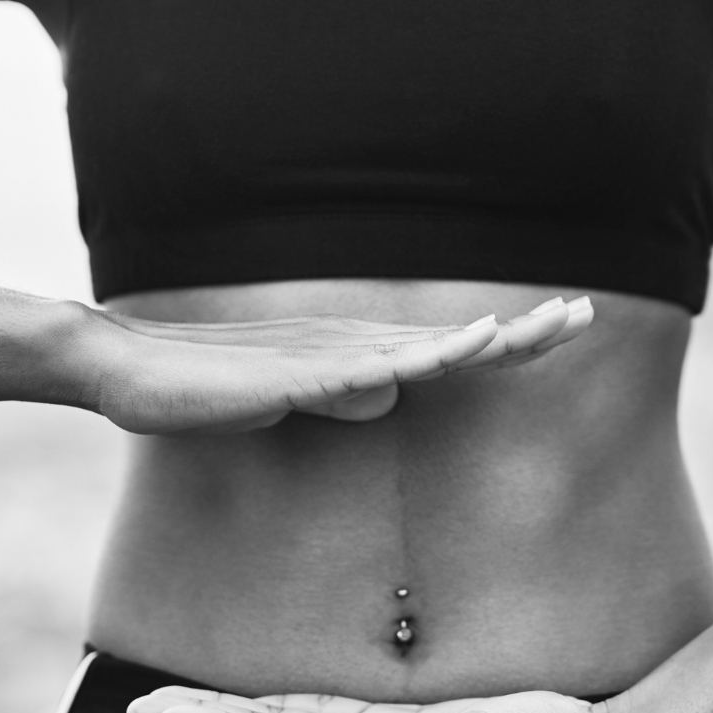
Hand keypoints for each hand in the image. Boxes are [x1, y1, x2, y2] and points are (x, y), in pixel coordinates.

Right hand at [84, 296, 593, 433]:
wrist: (126, 370)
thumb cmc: (204, 388)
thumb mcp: (289, 399)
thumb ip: (341, 396)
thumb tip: (390, 399)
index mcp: (354, 358)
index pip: (447, 351)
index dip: (506, 341)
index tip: (560, 328)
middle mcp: (351, 349)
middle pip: (453, 340)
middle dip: (522, 330)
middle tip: (585, 313)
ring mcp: (327, 358)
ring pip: (428, 348)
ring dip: (492, 338)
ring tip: (552, 324)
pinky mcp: (298, 375)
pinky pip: (373, 367)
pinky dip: (426, 357)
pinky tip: (465, 348)